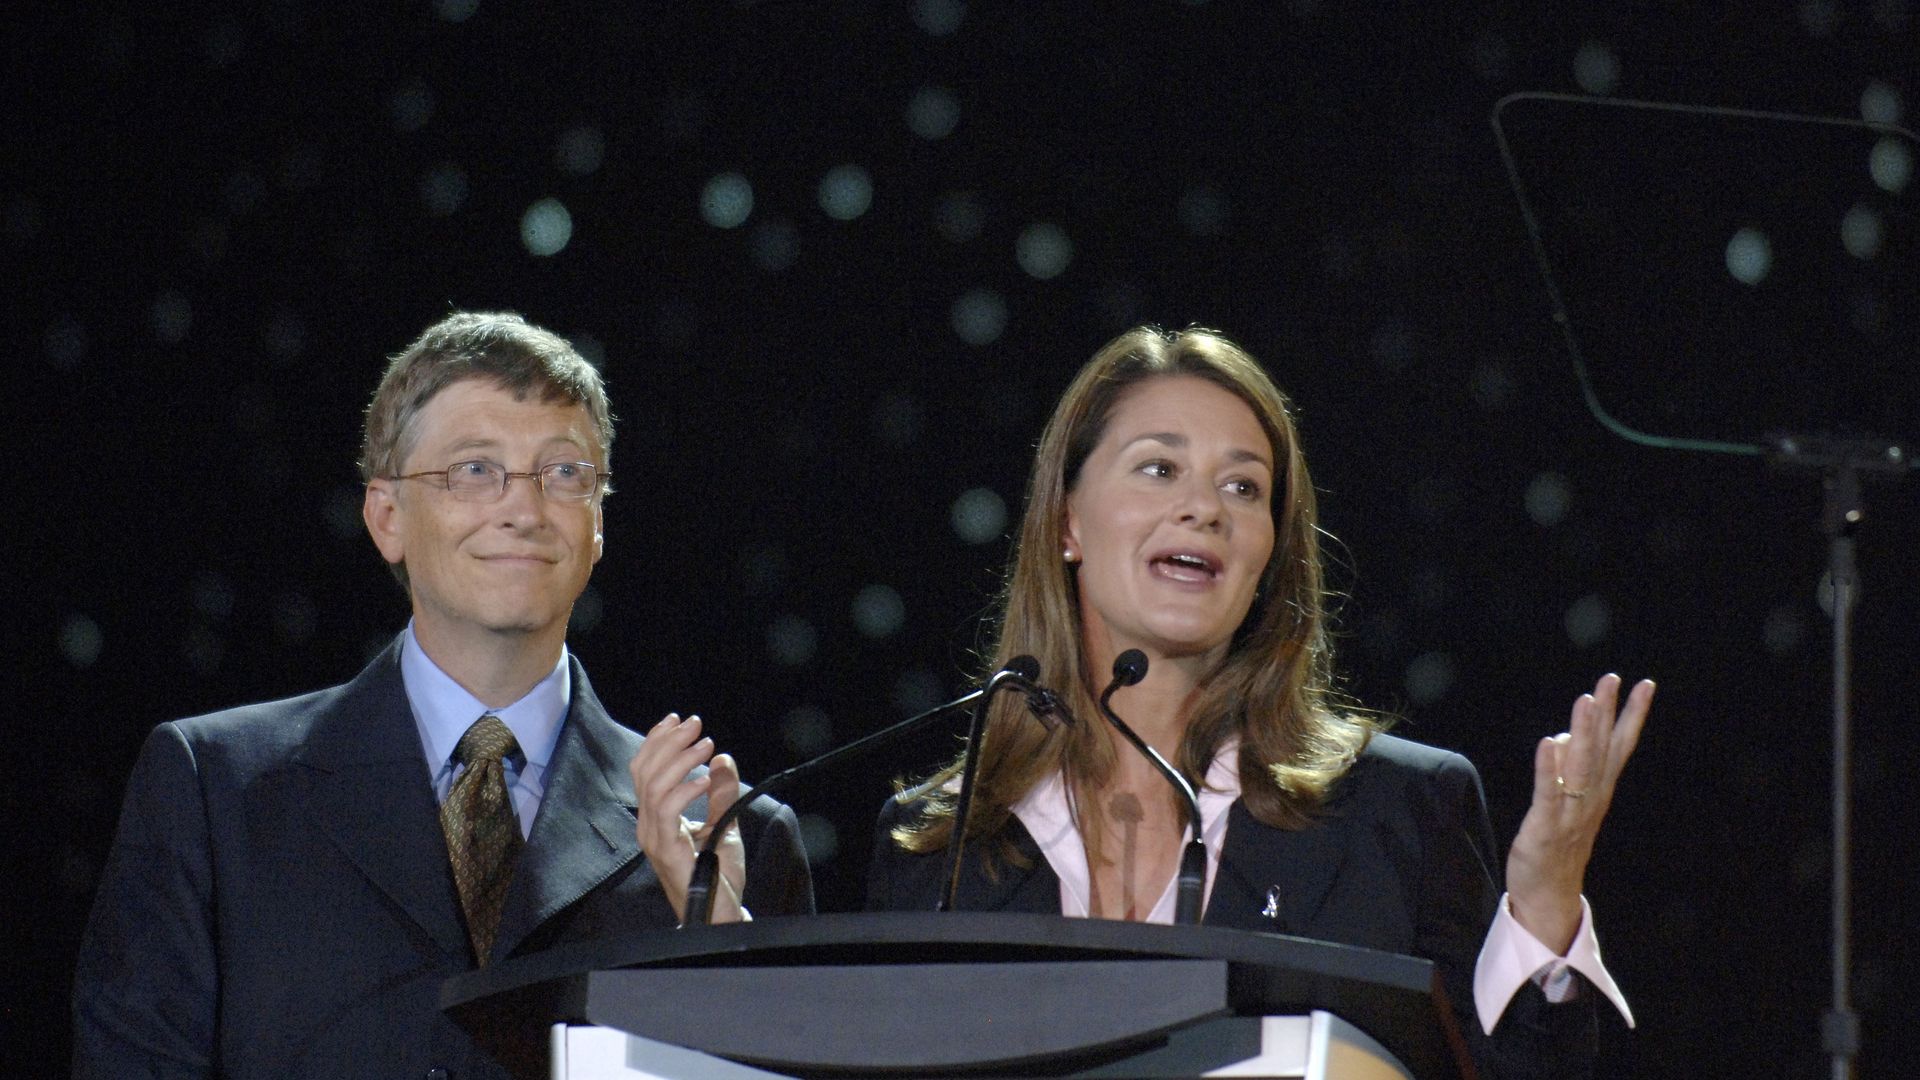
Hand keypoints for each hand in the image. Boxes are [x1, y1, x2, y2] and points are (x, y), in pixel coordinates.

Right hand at [626, 713, 747, 923]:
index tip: (677, 719)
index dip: (657, 741)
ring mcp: (654, 839)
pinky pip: (667, 811)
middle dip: (669, 742)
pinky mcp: (667, 851)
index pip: (644, 770)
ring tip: (706, 746)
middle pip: (645, 772)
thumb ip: (721, 793)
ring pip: (654, 787)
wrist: (720, 912)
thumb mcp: (723, 824)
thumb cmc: (718, 873)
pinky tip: (705, 779)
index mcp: (655, 818)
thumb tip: (722, 759)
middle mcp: (648, 826)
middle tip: (696, 725)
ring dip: (680, 761)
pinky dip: (685, 789)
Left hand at [1505, 673, 1653, 953]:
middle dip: (1607, 713)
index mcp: (1598, 790)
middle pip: (1602, 749)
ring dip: (1583, 733)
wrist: (1549, 895)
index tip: (1644, 684)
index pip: (1619, 746)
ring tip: (1586, 700)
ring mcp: (1569, 813)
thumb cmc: (1557, 843)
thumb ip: (1568, 768)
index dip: (1631, 715)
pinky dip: (1549, 768)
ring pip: (1579, 767)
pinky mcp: (1544, 827)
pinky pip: (1548, 793)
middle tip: (1611, 679)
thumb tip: (1563, 736)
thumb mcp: (1567, 801)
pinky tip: (1548, 743)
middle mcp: (1590, 798)